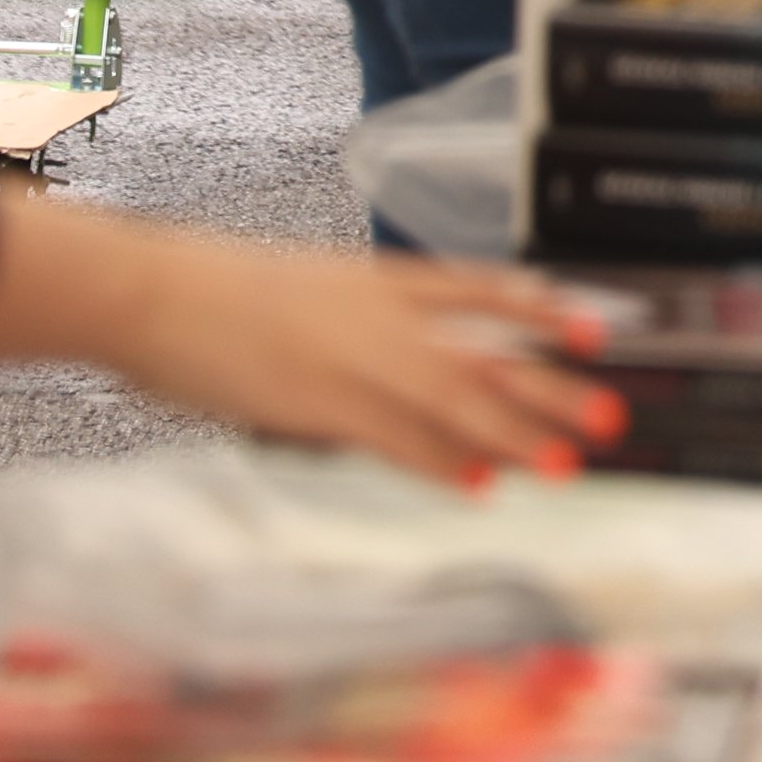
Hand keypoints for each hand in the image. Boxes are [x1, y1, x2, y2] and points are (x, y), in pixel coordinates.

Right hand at [0, 200, 620, 490]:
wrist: (150, 291)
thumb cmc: (212, 291)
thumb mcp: (306, 289)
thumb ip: (358, 319)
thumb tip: (396, 360)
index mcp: (378, 279)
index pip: (480, 290)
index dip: (541, 312)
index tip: (594, 329)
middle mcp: (381, 315)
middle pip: (487, 355)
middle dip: (552, 391)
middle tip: (612, 418)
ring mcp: (354, 359)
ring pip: (457, 398)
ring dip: (516, 435)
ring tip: (569, 462)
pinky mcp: (319, 403)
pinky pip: (397, 438)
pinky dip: (442, 462)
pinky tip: (482, 483)